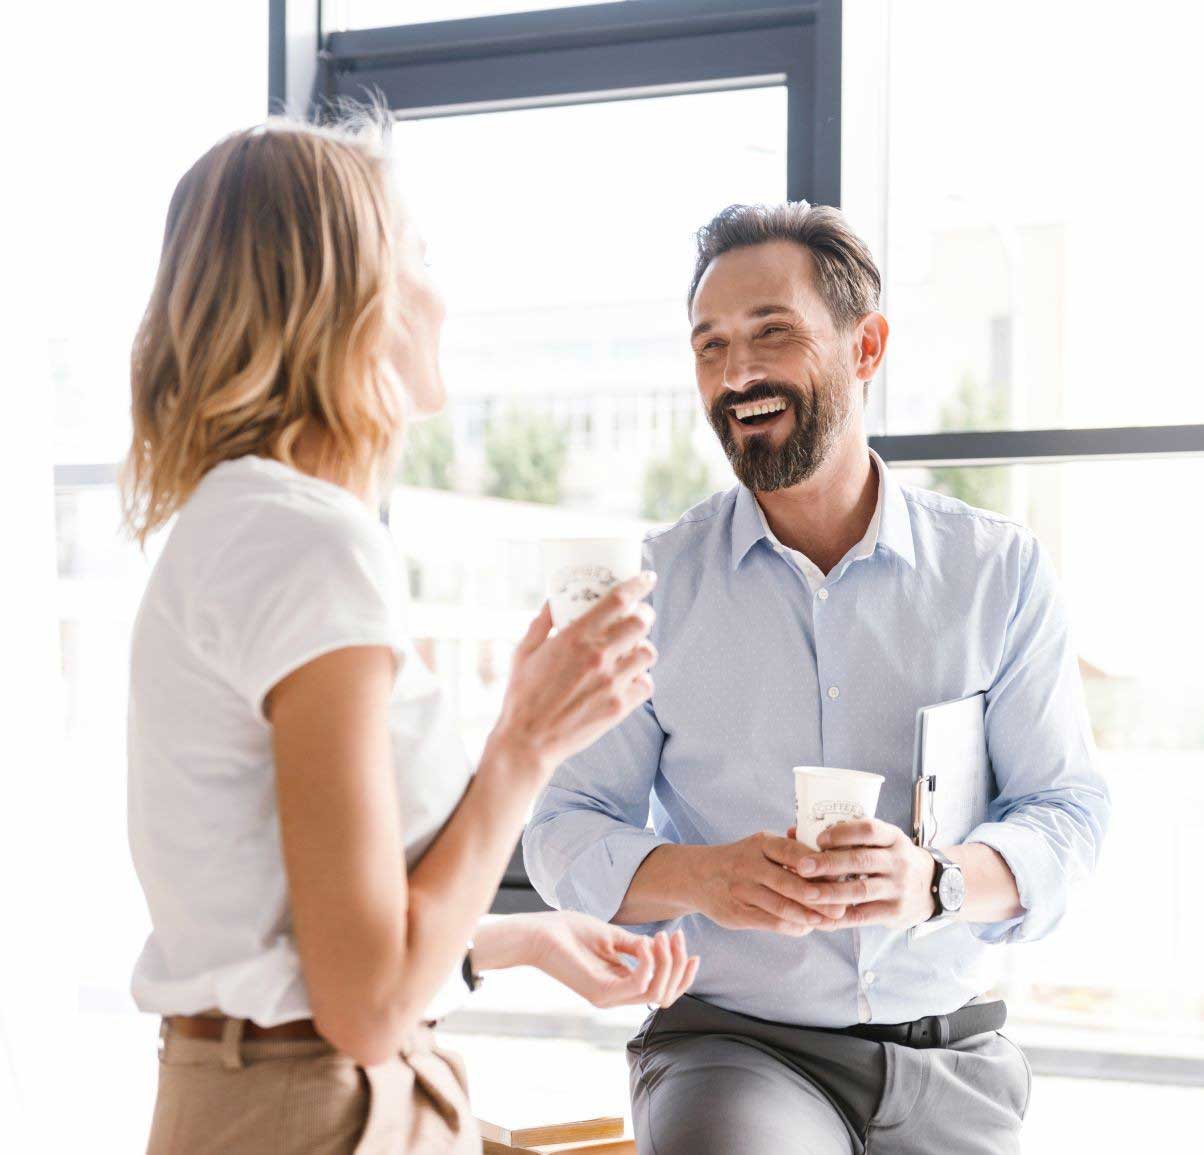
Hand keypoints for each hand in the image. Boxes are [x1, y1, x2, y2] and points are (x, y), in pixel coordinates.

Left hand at [480, 912, 698, 1008]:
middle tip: (677, 937)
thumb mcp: (612, 937)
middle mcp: (617, 996)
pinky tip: (646, 944)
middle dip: (678, 967)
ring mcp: (609, 997)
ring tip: (663, 937)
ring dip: (666, 964)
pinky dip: (648, 964)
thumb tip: (661, 947)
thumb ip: (636, 947)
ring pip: (656, 993)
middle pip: (665, 995)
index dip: (682, 975)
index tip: (691, 951)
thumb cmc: (570, 932)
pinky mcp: (600, 992)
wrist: (539, 933)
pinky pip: (637, 985)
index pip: (663, 991)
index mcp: (620, 984)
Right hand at [487, 574, 657, 784]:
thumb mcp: (524, 652)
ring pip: (648, 653)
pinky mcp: (619, 707)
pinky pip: (647, 684)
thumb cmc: (523, 696)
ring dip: (644, 647)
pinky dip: (642, 679)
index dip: (638, 585)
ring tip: (633, 650)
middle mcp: (598, 656)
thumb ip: (541, 623)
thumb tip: (552, 599)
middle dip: (645, 614)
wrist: (528, 742)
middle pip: (641, 622)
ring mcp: (611, 682)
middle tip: (640, 615)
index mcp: (575, 637)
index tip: (647, 578)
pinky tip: (629, 679)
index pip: (618, 599)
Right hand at [690, 832, 847, 935]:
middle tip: (841, 906)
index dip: (815, 864)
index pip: (791, 850)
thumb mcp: (761, 846)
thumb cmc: (742, 860)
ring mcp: (742, 890)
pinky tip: (807, 926)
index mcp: (760, 843)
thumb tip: (833, 862)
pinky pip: (772, 923)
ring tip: (830, 921)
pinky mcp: (738, 914)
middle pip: (788, 883)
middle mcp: (749, 865)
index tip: (838, 874)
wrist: (698, 876)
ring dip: (809, 916)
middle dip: (818, 897)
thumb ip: (790, 851)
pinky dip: (794, 926)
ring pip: (782, 907)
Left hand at [792, 819, 936, 929]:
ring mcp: (899, 888)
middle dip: (829, 864)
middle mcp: (899, 861)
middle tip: (802, 867)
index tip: (819, 839)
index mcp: (893, 838)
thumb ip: (844, 837)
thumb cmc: (892, 859)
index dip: (843, 833)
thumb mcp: (881, 842)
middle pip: (861, 860)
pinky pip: (863, 916)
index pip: (869, 830)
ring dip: (830, 892)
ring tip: (806, 893)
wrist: (932, 886)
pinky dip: (840, 917)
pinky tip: (820, 917)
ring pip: (861, 890)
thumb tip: (793, 831)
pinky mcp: (895, 912)